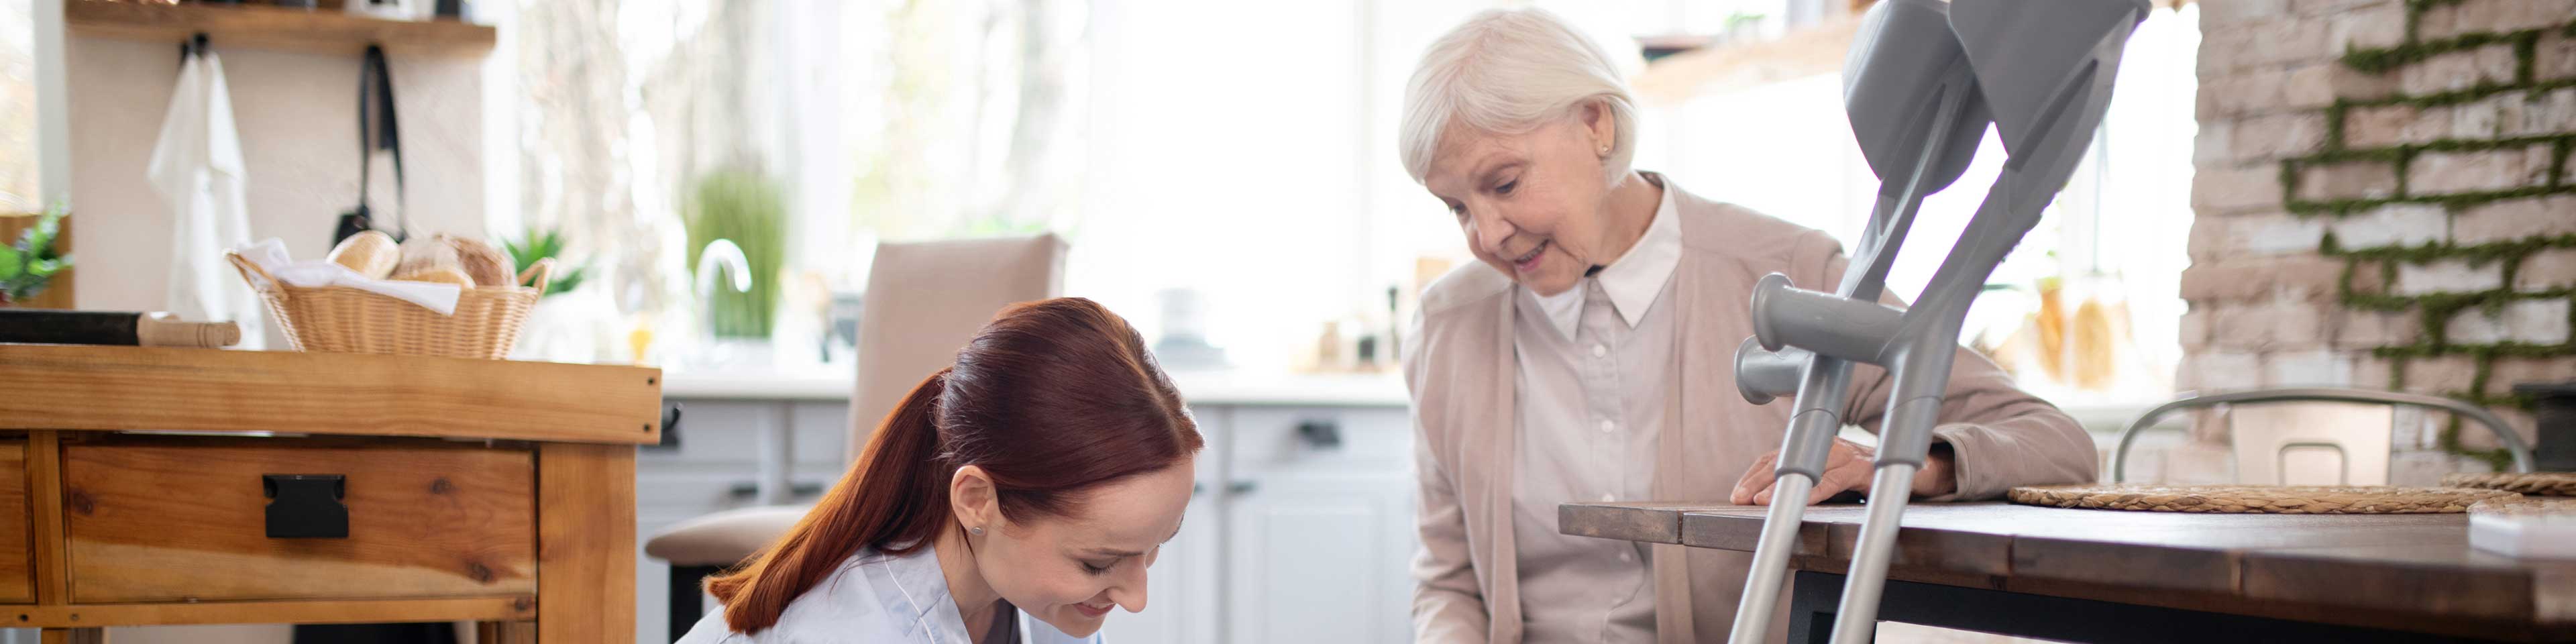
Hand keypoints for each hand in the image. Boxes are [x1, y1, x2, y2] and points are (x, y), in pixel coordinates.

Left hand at [1729, 438, 1956, 504]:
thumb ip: (1808, 485)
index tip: (1737, 494)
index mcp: (1816, 447)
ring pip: (1807, 468)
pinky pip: (1836, 479)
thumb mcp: (1832, 482)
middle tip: (1740, 499)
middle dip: (1759, 481)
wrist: (1916, 472)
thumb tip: (1775, 505)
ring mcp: (1847, 455)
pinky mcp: (1865, 469)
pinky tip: (1802, 502)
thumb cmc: (1869, 481)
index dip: (1754, 474)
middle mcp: (1829, 445)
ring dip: (1782, 486)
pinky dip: (1817, 491)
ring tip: (1762, 502)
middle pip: (1785, 460)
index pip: (1776, 457)